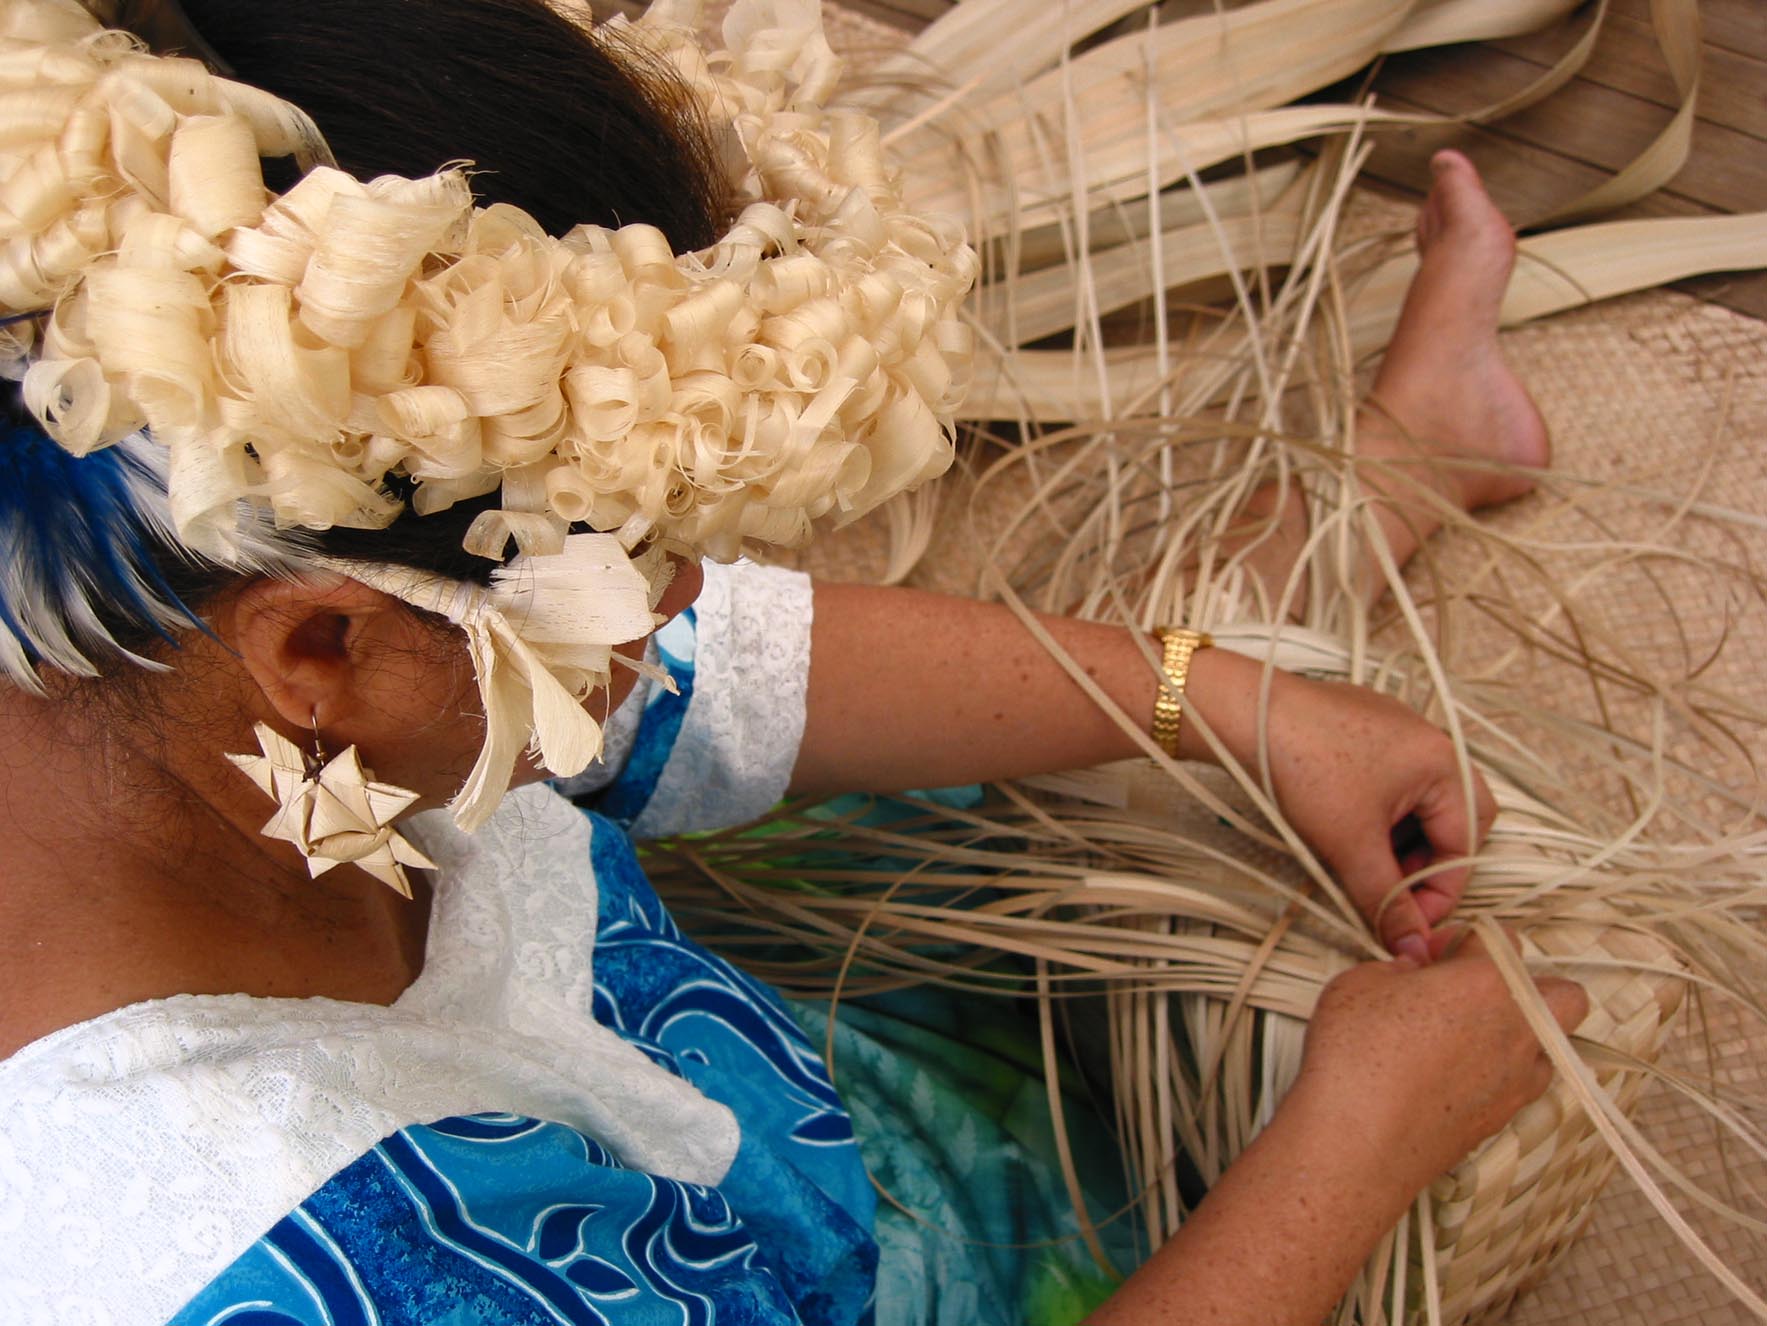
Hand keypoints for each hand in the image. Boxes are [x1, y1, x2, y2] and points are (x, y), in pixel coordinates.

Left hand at [1253, 671, 1496, 957]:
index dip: (1440, 893)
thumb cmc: (1304, 767)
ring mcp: (1397, 728)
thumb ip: (1385, 899)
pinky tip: (1344, 830)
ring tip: (1362, 864)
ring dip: (1400, 841)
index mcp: (1443, 763)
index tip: (1410, 924)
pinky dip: (1379, 814)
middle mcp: (1430, 739)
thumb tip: (1411, 945)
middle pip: (1453, 819)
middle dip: (1427, 863)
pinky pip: (1391, 779)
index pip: (1465, 843)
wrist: (1246, 714)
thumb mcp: (1350, 844)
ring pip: (1420, 801)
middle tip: (1393, 890)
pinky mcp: (1365, 725)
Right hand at [1292, 928, 1588, 1196]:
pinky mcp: (1502, 1120)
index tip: (1431, 956)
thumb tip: (1412, 974)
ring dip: (1520, 1033)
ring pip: (1549, 1046)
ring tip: (1464, 1037)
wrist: (1355, 1143)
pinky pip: (1521, 1085)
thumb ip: (1396, 969)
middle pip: (1565, 995)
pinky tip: (1451, 1076)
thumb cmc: (1353, 1055)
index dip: (1464, 941)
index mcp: (1488, 984)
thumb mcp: (1359, 983)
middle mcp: (1518, 1031)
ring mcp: (1517, 1081)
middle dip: (1529, 986)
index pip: (1504, 939)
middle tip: (1472, 992)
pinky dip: (1499, 1074)